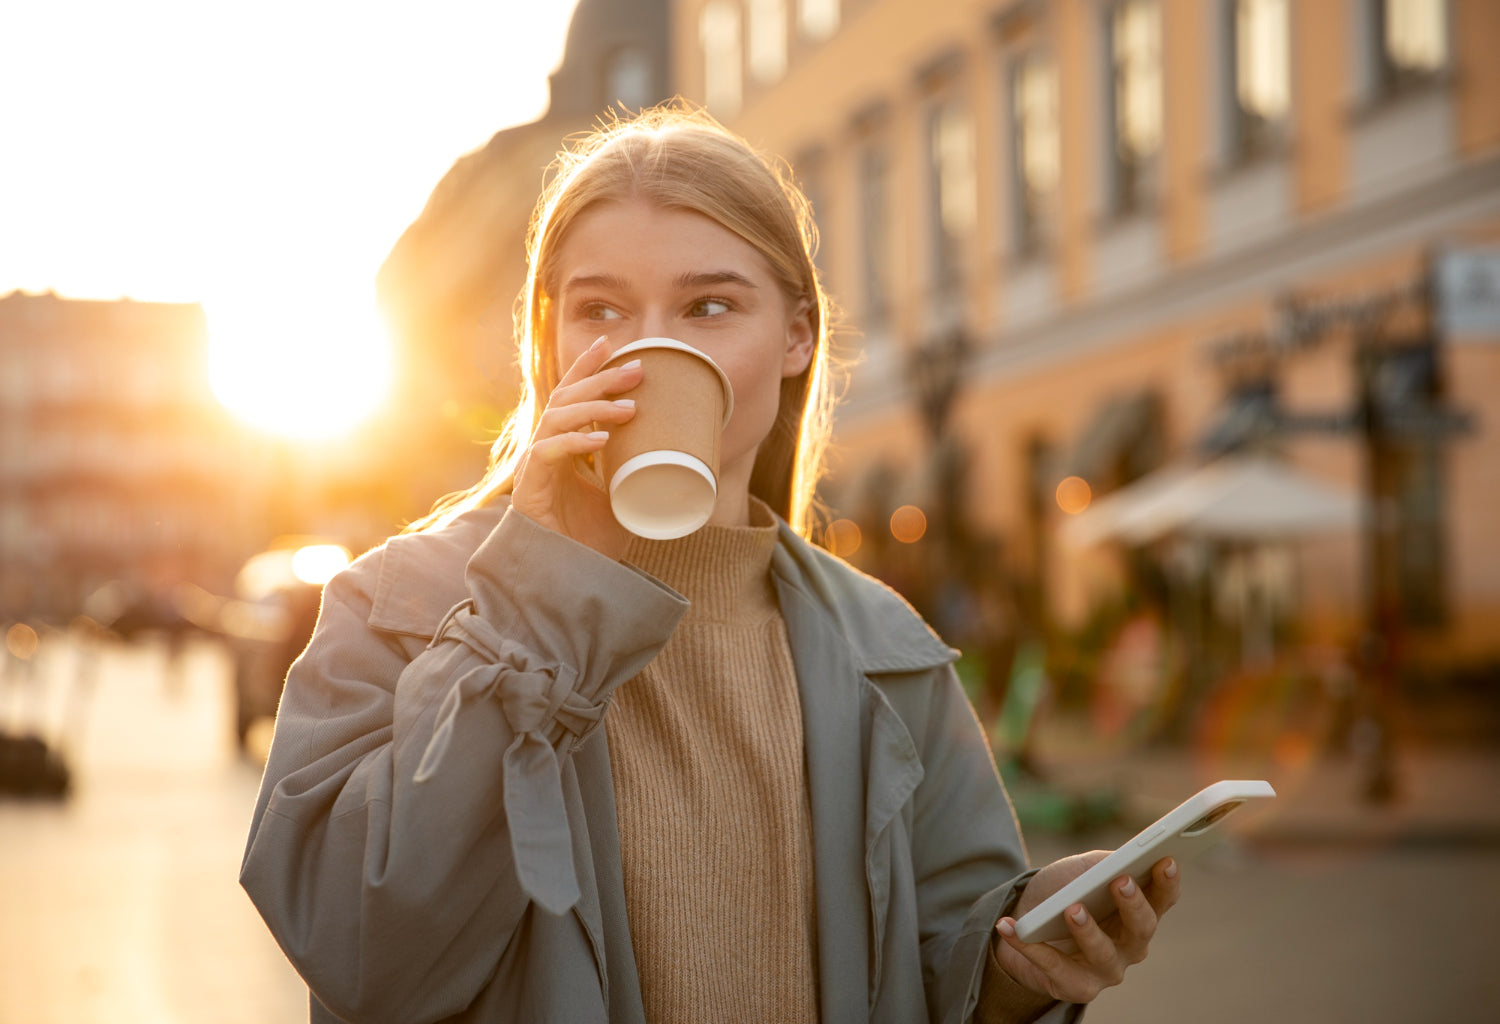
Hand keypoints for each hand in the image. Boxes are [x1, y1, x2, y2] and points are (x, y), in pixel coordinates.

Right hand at [511, 336, 641, 557]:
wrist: (568, 579)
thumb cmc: (591, 540)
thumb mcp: (624, 497)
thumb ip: (639, 474)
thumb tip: (682, 457)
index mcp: (565, 446)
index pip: (572, 395)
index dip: (587, 368)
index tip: (612, 344)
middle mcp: (546, 449)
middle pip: (567, 398)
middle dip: (600, 379)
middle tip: (637, 369)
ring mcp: (535, 467)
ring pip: (557, 419)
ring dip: (594, 408)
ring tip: (629, 408)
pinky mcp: (529, 489)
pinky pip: (549, 454)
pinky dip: (576, 443)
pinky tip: (603, 441)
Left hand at [992, 852, 1180, 1004]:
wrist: (1025, 922)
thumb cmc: (1062, 892)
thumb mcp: (1082, 870)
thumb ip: (1103, 864)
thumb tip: (1118, 862)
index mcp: (1138, 913)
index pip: (1162, 899)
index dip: (1167, 882)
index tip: (1165, 860)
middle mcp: (1130, 946)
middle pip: (1142, 929)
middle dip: (1133, 905)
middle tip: (1120, 881)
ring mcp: (1106, 970)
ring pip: (1103, 953)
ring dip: (1088, 930)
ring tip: (1071, 909)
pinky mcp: (1076, 987)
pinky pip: (1055, 967)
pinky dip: (1031, 947)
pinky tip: (1010, 927)